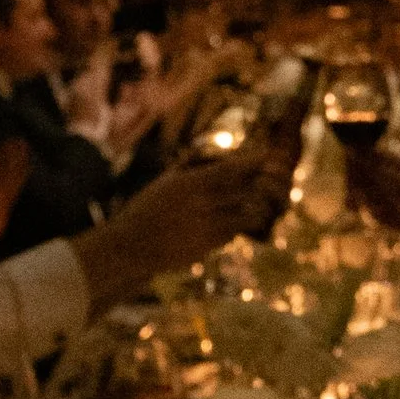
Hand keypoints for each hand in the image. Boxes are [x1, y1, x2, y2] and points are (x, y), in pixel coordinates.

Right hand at [98, 156, 290, 292]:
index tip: (268, 155)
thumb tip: (217, 151)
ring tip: (253, 205)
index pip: (232, 169)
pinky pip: (232, 234)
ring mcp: (205, 227)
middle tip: (269, 182)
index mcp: (191, 182)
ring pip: (245, 216)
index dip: (254, 161)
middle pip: (246, 192)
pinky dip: (237, 227)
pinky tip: (231, 224)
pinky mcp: (206, 247)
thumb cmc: (147, 209)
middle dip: (260, 186)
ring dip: (252, 210)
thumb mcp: (166, 180)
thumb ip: (192, 164)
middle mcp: (201, 203)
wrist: (131, 246)